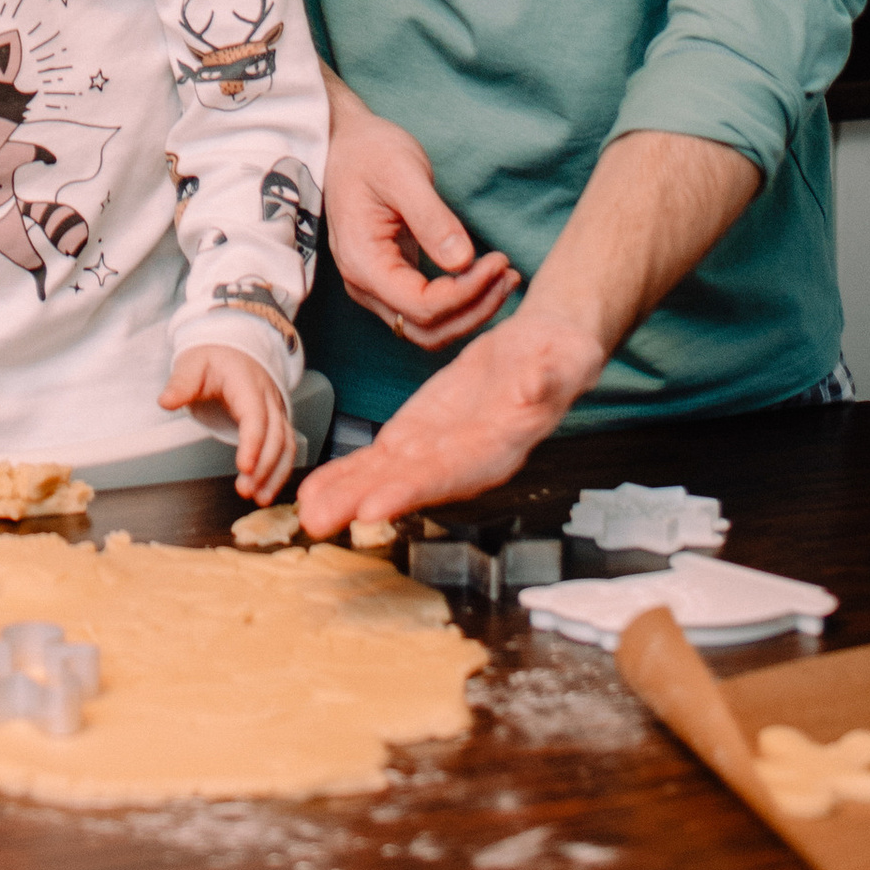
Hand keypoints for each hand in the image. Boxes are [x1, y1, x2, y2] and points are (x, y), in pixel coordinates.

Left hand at [161, 341, 295, 501]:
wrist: (233, 347)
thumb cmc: (213, 357)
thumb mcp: (192, 363)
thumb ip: (181, 383)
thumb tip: (166, 401)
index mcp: (247, 383)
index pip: (255, 416)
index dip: (252, 442)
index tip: (244, 466)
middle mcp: (268, 398)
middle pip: (275, 435)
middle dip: (264, 466)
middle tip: (246, 490)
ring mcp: (275, 410)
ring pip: (286, 443)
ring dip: (276, 472)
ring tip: (260, 497)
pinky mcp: (277, 421)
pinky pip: (286, 447)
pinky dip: (280, 470)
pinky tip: (267, 489)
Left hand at [296, 311, 603, 533]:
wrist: (544, 348)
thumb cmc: (561, 358)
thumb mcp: (564, 362)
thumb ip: (547, 380)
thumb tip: (534, 387)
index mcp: (496, 448)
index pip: (449, 474)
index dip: (411, 492)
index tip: (372, 507)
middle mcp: (461, 460)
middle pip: (406, 485)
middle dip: (360, 503)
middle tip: (317, 521)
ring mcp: (435, 451)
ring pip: (384, 477)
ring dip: (343, 494)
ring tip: (305, 511)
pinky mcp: (418, 436)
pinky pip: (379, 459)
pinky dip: (347, 473)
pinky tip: (315, 488)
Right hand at [322, 73, 516, 351]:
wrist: (346, 144)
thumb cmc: (371, 152)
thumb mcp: (403, 173)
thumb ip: (431, 218)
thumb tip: (463, 260)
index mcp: (363, 262)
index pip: (421, 306)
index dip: (466, 293)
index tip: (498, 262)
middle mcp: (364, 286)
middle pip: (427, 329)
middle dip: (475, 309)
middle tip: (509, 274)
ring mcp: (376, 288)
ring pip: (429, 329)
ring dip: (471, 312)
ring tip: (505, 278)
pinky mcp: (392, 280)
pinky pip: (427, 311)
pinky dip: (460, 303)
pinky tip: (486, 279)